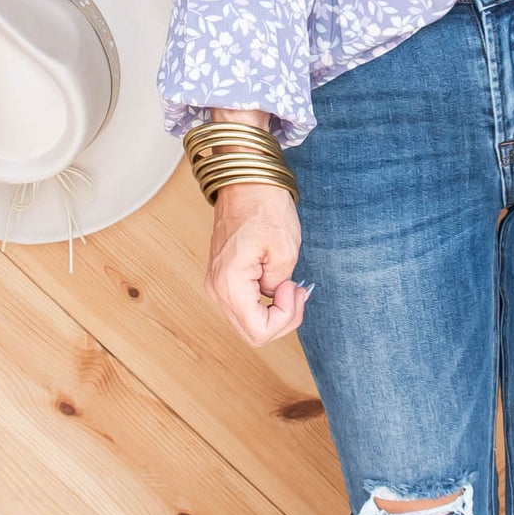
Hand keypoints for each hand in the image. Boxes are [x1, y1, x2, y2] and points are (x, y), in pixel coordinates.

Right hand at [203, 181, 310, 346]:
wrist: (246, 181)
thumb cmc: (263, 207)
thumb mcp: (285, 251)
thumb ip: (279, 288)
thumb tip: (273, 298)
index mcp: (229, 284)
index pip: (259, 331)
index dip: (286, 318)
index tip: (294, 288)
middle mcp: (217, 288)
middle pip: (253, 332)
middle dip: (282, 319)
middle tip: (296, 289)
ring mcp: (218, 284)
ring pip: (249, 321)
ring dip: (274, 311)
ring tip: (288, 283)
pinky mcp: (224, 278)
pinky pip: (246, 306)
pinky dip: (265, 302)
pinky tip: (278, 283)